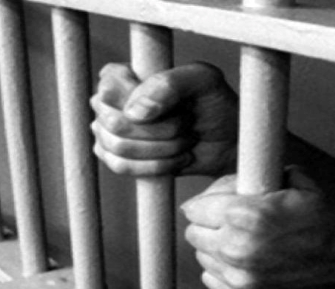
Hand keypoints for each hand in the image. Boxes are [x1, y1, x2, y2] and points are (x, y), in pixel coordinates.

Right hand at [90, 62, 237, 176]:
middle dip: (160, 130)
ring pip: (119, 147)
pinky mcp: (116, 158)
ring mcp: (108, 132)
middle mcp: (109, 102)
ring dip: (162, 149)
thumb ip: (169, 84)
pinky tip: (177, 158)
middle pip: (115, 123)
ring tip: (185, 140)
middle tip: (186, 124)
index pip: (109, 89)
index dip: (139, 102)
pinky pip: (121, 167)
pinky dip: (156, 166)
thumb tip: (134, 113)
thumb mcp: (203, 81)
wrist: (226, 140)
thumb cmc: (214, 103)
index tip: (174, 105)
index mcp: (122, 75)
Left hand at [182, 168, 334, 288]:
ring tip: (241, 243)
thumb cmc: (327, 221)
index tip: (215, 205)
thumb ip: (251, 180)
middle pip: (194, 235)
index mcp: (247, 215)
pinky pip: (213, 282)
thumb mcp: (293, 182)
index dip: (206, 204)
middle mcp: (238, 248)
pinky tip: (244, 264)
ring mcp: (241, 279)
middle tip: (227, 223)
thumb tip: (218, 187)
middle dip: (208, 226)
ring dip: (215, 249)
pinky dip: (223, 272)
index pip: (195, 209)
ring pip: (203, 258)